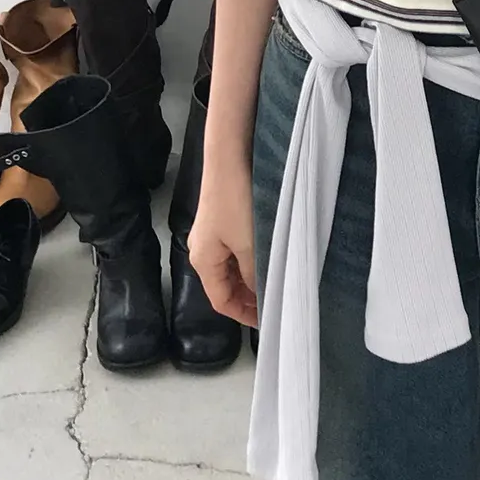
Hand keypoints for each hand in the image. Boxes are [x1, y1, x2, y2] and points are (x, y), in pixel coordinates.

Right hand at [188, 154, 258, 327]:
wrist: (230, 157)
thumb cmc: (237, 202)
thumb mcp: (248, 244)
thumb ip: (253, 273)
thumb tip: (258, 293)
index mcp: (203, 261)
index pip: (220, 301)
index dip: (243, 315)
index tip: (268, 322)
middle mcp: (202, 250)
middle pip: (224, 286)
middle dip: (247, 299)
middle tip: (276, 305)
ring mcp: (212, 234)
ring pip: (231, 269)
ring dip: (250, 280)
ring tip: (275, 286)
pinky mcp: (222, 220)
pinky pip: (235, 252)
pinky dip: (250, 262)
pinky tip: (268, 260)